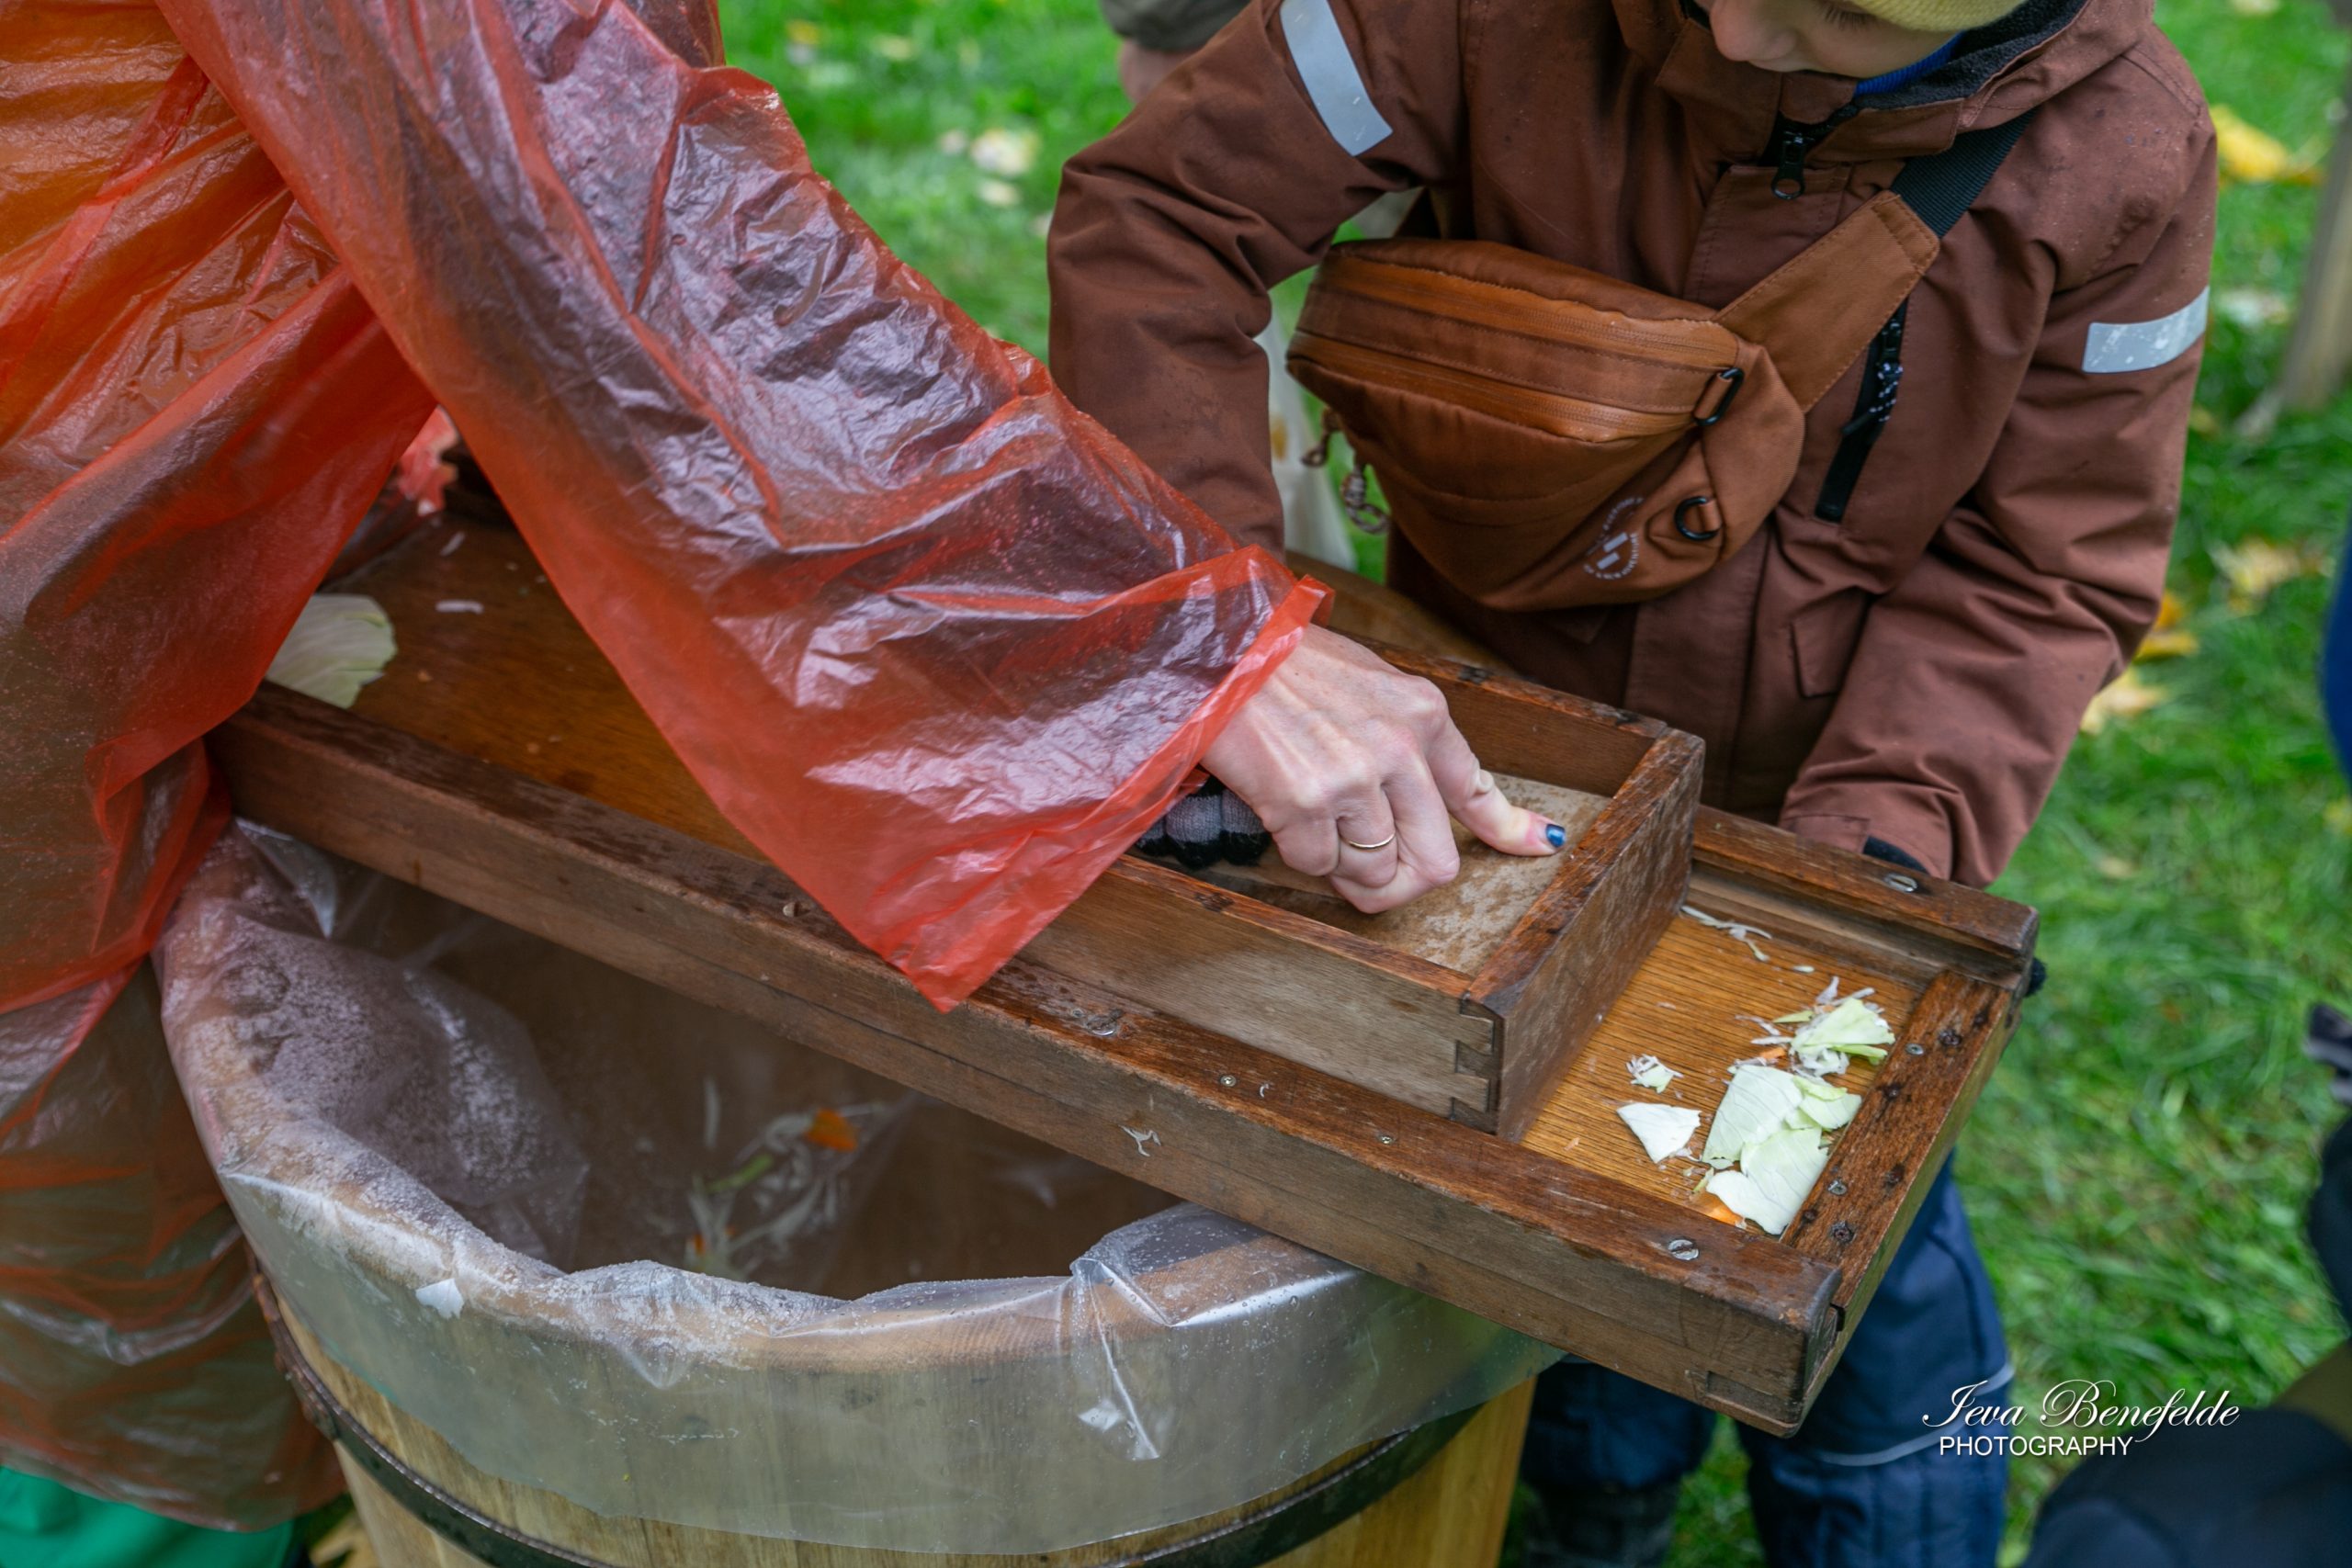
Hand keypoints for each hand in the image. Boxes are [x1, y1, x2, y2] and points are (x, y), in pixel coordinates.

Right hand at [1204, 625, 1566, 913]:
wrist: (1222, 647)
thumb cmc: (1288, 664)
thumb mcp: (1373, 684)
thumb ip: (1411, 739)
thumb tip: (1451, 795)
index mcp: (1423, 715)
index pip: (1477, 790)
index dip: (1509, 829)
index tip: (1538, 846)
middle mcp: (1398, 749)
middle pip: (1436, 863)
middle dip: (1405, 880)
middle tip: (1375, 876)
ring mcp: (1353, 778)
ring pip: (1376, 872)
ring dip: (1347, 870)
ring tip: (1320, 832)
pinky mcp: (1303, 803)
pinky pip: (1320, 867)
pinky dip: (1303, 855)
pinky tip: (1286, 816)